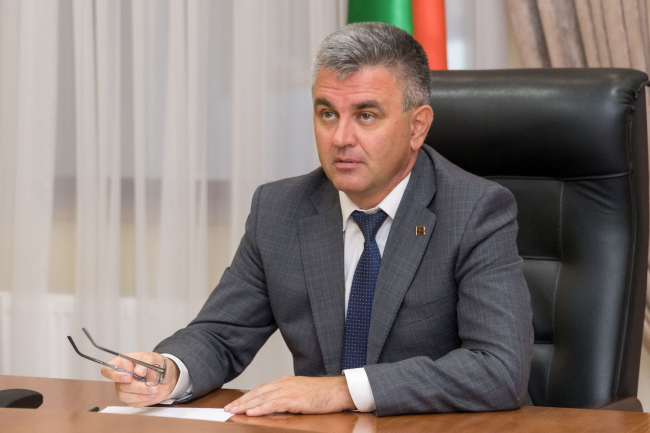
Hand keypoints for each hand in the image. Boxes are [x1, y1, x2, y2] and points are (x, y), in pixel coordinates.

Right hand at [100, 351, 178, 406]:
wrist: (167, 376)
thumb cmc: (157, 363)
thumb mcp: (154, 357)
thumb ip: (146, 361)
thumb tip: (138, 371)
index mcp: (122, 363)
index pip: (107, 370)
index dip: (114, 375)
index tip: (128, 377)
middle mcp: (121, 377)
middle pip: (120, 386)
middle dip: (137, 387)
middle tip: (151, 386)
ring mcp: (125, 389)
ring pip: (124, 396)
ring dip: (141, 394)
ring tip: (155, 390)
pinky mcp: (131, 399)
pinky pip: (133, 402)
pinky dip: (144, 399)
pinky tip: (153, 394)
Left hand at [224, 375, 355, 415]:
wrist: (338, 390)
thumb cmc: (323, 394)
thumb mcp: (302, 394)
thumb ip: (288, 397)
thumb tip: (275, 406)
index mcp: (286, 382)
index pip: (261, 389)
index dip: (247, 396)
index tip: (235, 403)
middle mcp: (285, 383)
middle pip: (258, 392)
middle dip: (242, 401)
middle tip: (227, 408)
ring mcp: (289, 390)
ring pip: (262, 397)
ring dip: (246, 405)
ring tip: (234, 411)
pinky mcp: (295, 399)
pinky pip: (274, 404)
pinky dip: (261, 408)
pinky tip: (251, 412)